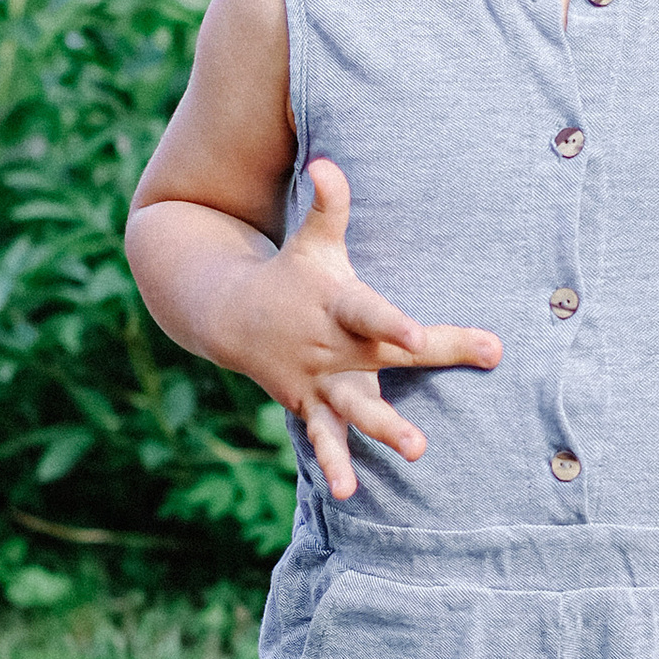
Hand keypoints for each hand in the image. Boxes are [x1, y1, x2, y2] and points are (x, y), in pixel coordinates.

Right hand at [229, 160, 500, 500]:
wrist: (232, 314)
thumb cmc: (292, 273)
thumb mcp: (312, 240)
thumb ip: (330, 206)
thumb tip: (328, 165)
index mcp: (337, 306)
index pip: (369, 315)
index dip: (394, 325)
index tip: (420, 338)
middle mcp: (330, 350)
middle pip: (373, 372)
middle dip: (396, 403)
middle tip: (425, 436)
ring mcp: (319, 383)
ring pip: (352, 413)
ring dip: (380, 434)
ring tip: (414, 454)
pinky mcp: (311, 406)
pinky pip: (322, 440)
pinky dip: (334, 464)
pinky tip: (350, 493)